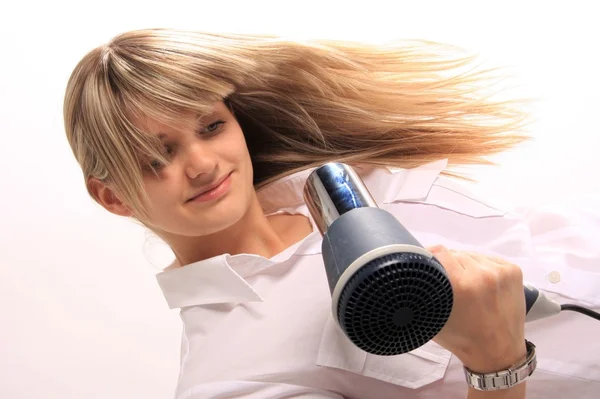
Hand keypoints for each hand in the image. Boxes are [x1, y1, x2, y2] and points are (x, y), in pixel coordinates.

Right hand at [428, 246, 526, 372]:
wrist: (499, 353)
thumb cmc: (462, 339)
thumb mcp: (432, 318)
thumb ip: (423, 293)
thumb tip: (413, 271)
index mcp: (460, 285)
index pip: (439, 251)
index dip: (430, 256)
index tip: (428, 264)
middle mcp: (482, 275)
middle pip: (456, 254)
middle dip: (450, 266)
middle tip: (450, 283)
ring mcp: (500, 272)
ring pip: (473, 256)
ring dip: (466, 266)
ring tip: (467, 285)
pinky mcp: (513, 271)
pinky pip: (489, 259)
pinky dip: (482, 267)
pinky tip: (482, 283)